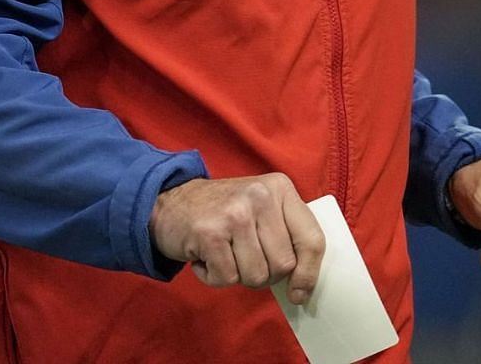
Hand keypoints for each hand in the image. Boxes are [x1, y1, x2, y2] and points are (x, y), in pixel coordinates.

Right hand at [150, 173, 324, 304]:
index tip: (299, 292)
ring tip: (225, 254)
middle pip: (283, 265)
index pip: (311, 238)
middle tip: (245, 259)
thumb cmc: (222, 213)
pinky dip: (214, 277)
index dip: (309, 273)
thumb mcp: (262, 208)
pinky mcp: (210, 234)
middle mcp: (261, 196)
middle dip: (265, 274)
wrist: (169, 203)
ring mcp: (235, 214)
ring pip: (256, 275)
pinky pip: (227, 279)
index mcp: (281, 188)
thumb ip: (286, 234)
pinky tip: (207, 256)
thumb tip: (304, 285)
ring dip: (238, 275)